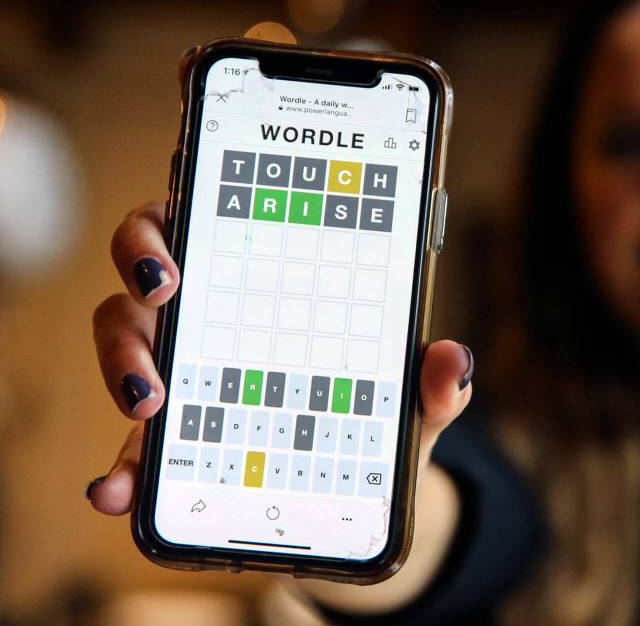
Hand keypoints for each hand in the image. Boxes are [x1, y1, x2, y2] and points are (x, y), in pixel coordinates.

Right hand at [87, 200, 473, 513]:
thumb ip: (434, 381)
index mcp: (265, 281)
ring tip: (149, 402)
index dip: (173, 220)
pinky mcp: (173, 440)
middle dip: (140, 269)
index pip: (205, 221)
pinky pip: (133, 445)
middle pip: (148, 267)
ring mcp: (184, 372)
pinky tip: (118, 489)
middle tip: (163, 293)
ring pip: (126, 339)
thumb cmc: (379, 415)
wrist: (363, 488)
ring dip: (123, 361)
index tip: (177, 235)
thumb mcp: (411, 398)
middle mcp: (213, 314)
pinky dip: (120, 467)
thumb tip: (450, 361)